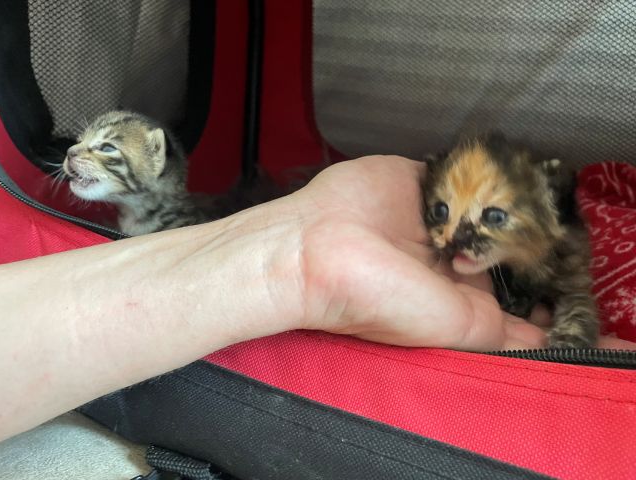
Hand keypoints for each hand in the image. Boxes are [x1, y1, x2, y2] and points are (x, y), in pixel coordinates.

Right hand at [286, 155, 545, 350]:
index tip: (563, 263)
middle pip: (498, 234)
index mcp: (452, 289)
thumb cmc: (376, 297)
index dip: (534, 271)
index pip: (506, 279)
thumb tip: (545, 341)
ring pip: (484, 199)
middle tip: (548, 219)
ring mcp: (431, 213)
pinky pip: (459, 170)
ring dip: (505, 195)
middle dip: (522, 228)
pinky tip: (501, 166)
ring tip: (532, 187)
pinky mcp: (418, 179)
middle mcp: (443, 252)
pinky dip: (480, 168)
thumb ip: (501, 332)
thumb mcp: (451, 326)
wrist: (317, 251)